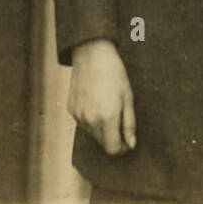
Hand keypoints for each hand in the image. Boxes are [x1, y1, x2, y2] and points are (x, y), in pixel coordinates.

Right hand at [68, 39, 135, 154]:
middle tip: (120, 119)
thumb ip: (129, 123)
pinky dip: (91, 119)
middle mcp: (90, 120)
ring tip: (107, 106)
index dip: (122, 148)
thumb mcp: (128, 96)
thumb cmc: (114, 73)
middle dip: (112, 137)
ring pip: (92, 134)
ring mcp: (78, 116)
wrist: (91, 54)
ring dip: (101, 128)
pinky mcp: (71, 109)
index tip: (127, 140)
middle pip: (102, 144)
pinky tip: (96, 102)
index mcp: (107, 118)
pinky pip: (83, 123)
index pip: (113, 149)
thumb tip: (131, 144)